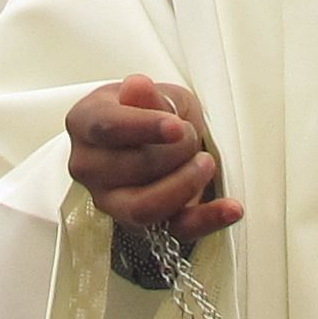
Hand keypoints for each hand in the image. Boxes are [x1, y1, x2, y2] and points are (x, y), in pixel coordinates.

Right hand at [66, 75, 241, 242]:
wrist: (158, 140)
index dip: (143, 127)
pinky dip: (207, 220)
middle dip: (174, 151)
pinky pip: (174, 230)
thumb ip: (148, 95)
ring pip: (143, 207)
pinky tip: (232, 208)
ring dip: (185, 184)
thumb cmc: (152, 112)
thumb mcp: (156, 94)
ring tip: (208, 162)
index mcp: (85, 124)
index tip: (176, 126)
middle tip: (192, 135)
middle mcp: (88, 166)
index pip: (107, 128)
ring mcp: (111, 201)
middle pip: (130, 167)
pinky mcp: (142, 226)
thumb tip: (136, 88)